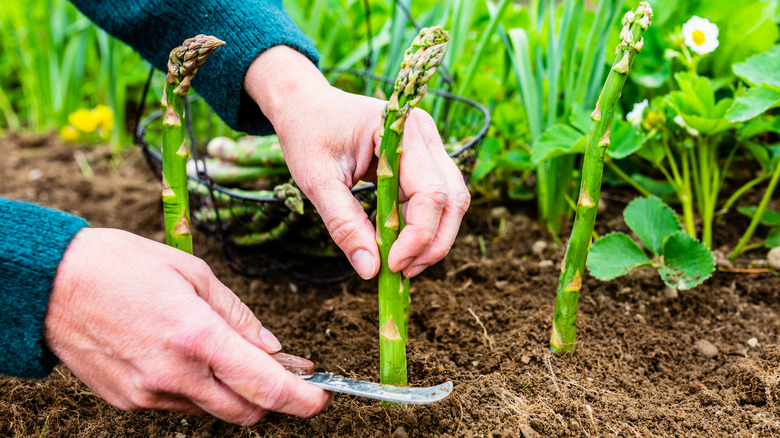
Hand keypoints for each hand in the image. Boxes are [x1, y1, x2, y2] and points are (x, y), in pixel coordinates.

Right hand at [44, 228, 329, 424]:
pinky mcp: (129, 401)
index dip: (302, 398)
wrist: (51, 285)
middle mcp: (175, 374)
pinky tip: (192, 360)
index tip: (320, 396)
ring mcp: (150, 394)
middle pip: (247, 411)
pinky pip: (181, 405)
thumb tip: (272, 347)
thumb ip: (238, 316)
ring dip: (235, 393)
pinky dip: (199, 390)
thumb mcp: (194, 274)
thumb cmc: (123, 266)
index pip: (265, 385)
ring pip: (214, 411)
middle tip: (284, 372)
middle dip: (273, 398)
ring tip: (234, 359)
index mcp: (197, 337)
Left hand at [244, 46, 469, 279]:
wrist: (306, 106)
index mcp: (401, 130)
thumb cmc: (308, 133)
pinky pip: (435, 200)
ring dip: (432, 238)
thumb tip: (370, 270)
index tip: (392, 265)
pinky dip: (421, 227)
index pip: (430, 192)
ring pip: (451, 202)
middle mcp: (425, 134)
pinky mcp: (424, 161)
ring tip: (400, 264)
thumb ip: (344, 224)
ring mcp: (428, 147)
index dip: (418, 235)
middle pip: (452, 199)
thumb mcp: (317, 181)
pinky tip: (398, 246)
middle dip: (433, 243)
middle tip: (402, 272)